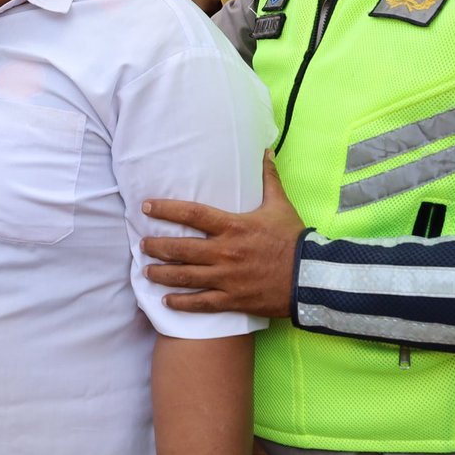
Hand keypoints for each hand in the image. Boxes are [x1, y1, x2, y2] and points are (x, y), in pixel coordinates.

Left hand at [140, 154, 303, 318]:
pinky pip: (202, 303)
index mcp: (233, 226)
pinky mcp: (233, 299)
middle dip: (157, 247)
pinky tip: (166, 302)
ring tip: (147, 271)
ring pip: (186, 277)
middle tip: (142, 245)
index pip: (191, 214)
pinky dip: (182, 303)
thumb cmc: (294, 239)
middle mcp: (225, 252)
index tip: (146, 207)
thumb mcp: (280, 205)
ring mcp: (227, 277)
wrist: (311, 276)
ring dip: (163, 274)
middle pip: (181, 248)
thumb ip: (268, 178)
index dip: (166, 209)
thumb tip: (266, 150)